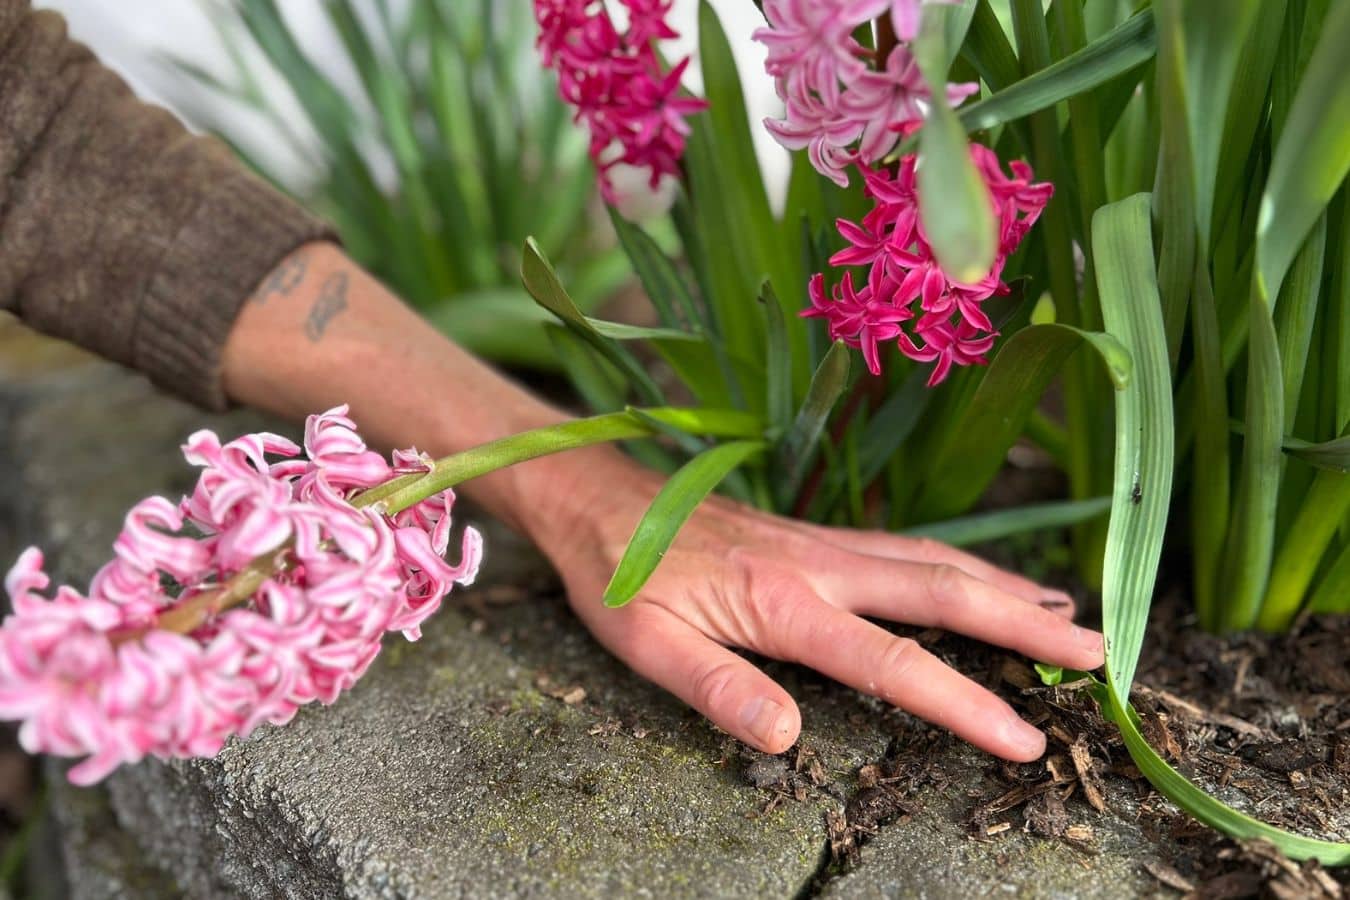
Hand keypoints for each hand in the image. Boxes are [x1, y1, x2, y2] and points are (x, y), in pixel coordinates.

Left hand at [528, 448, 1104, 761]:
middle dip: (1024, 628)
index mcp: (783, 603)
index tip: (1026, 741)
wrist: (596, 495)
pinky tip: (980, 576)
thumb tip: (787, 737)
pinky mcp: (815, 534)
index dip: (963, 704)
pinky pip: (906, 545)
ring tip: (1070, 617)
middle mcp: (819, 564)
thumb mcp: (646, 644)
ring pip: (934, 560)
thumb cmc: (619, 576)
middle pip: (942, 591)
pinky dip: (960, 563)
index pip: (891, 662)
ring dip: (1005, 588)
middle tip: (1097, 657)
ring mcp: (822, 542)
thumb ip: (716, 688)